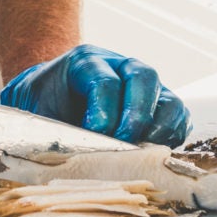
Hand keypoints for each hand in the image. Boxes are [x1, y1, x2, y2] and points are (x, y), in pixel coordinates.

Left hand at [1, 44, 190, 144]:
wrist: (52, 98)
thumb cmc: (44, 106)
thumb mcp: (37, 109)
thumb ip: (51, 126)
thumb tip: (68, 155)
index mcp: (86, 61)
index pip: (104, 79)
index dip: (103, 109)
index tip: (96, 134)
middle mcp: (121, 67)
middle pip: (144, 78)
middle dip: (137, 114)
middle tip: (124, 143)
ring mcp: (144, 86)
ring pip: (168, 98)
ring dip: (161, 128)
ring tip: (143, 153)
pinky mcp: (159, 106)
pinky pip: (179, 118)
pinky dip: (173, 136)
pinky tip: (154, 155)